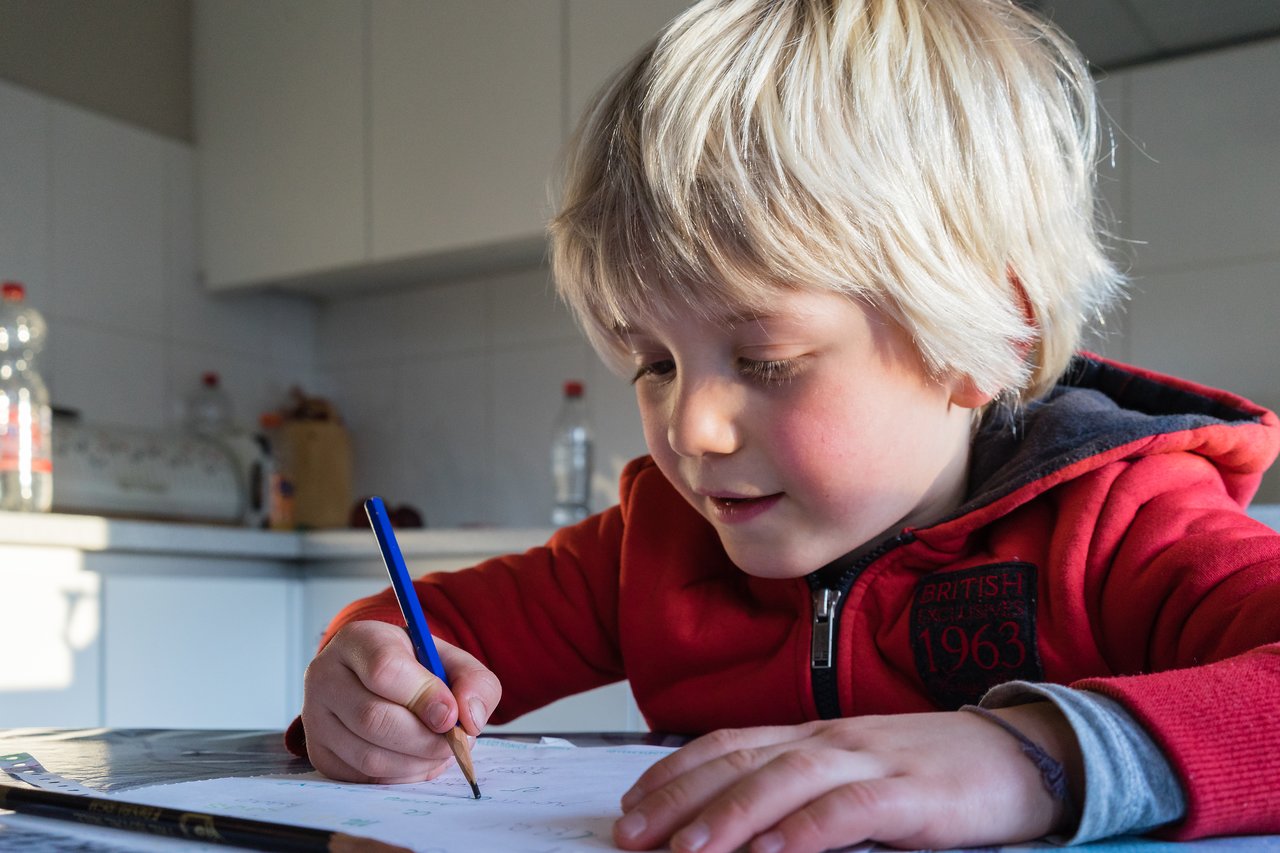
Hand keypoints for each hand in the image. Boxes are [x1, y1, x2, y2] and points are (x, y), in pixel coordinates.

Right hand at [300, 620, 501, 783]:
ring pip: (368, 755)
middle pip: (374, 719)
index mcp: (359, 640)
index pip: (384, 669)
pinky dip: (400, 776)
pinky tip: (417, 760)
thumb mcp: (450, 660)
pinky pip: (362, 777)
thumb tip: (470, 718)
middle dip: (425, 739)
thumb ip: (473, 681)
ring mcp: (315, 717)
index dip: (424, 697)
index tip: (451, 715)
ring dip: (416, 762)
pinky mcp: (319, 752)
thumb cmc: (416, 668)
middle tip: (454, 741)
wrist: (377, 680)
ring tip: (439, 750)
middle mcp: (326, 676)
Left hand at [614, 704, 1078, 852]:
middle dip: (679, 800)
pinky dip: (804, 830)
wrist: (1024, 752)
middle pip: (740, 763)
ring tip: (683, 851)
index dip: (673, 773)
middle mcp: (832, 740)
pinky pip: (849, 810)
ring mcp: (872, 762)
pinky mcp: (913, 794)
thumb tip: (738, 826)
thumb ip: (801, 789)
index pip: (727, 744)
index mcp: (813, 735)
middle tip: (630, 836)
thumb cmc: (932, 771)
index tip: (630, 807)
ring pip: (784, 782)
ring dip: (727, 817)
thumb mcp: (855, 771)